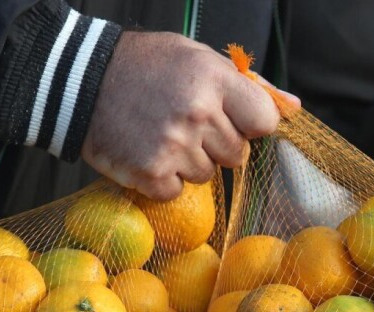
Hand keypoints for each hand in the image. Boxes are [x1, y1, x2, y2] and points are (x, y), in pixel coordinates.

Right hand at [82, 32, 299, 200]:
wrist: (79, 80)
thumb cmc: (147, 66)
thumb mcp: (199, 58)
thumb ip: (250, 86)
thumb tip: (294, 109)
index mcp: (214, 80)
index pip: (265, 122)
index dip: (250, 124)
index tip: (231, 118)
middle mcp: (197, 113)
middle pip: (237, 155)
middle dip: (218, 144)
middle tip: (185, 123)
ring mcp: (173, 146)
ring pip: (208, 176)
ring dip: (189, 162)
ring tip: (161, 134)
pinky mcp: (149, 174)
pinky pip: (176, 192)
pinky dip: (163, 180)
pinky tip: (146, 152)